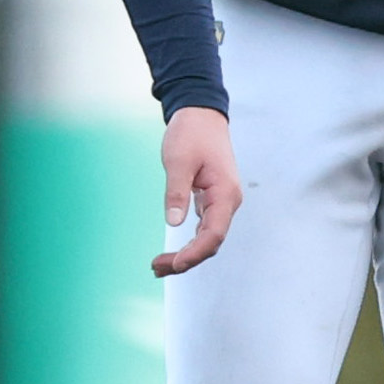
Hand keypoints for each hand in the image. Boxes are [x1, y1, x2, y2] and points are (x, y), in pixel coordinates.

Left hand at [152, 105, 245, 276]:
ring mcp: (221, 202)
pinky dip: (189, 243)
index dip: (195, 253)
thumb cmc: (191, 134)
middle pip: (211, 242)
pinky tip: (174, 252)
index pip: (213, 234)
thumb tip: (173, 223)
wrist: (201, 115)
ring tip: (159, 266)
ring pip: (207, 239)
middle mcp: (227, 201)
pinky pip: (205, 229)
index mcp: (224, 193)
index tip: (174, 263)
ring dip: (186, 255)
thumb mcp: (178, 161)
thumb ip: (176, 192)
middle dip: (186, 260)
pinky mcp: (213, 200)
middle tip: (156, 268)